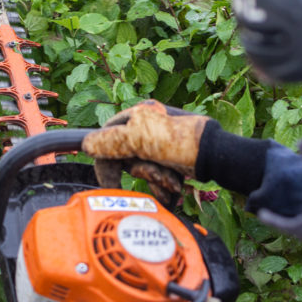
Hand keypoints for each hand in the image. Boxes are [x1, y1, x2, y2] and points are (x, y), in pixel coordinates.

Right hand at [83, 100, 210, 206]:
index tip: (110, 184)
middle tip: (156, 176)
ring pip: (141, 169)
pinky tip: (175, 185)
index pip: (106, 140)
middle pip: (125, 158)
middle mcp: (144, 127)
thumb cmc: (180, 142)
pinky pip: (154, 175)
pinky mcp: (167, 158)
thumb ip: (110, 141)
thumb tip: (85, 145)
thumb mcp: (140, 139)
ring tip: (172, 180)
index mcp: (135, 116)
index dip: (105, 163)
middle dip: (142, 172)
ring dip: (155, 179)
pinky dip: (163, 183)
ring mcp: (157, 143)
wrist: (216, 156)